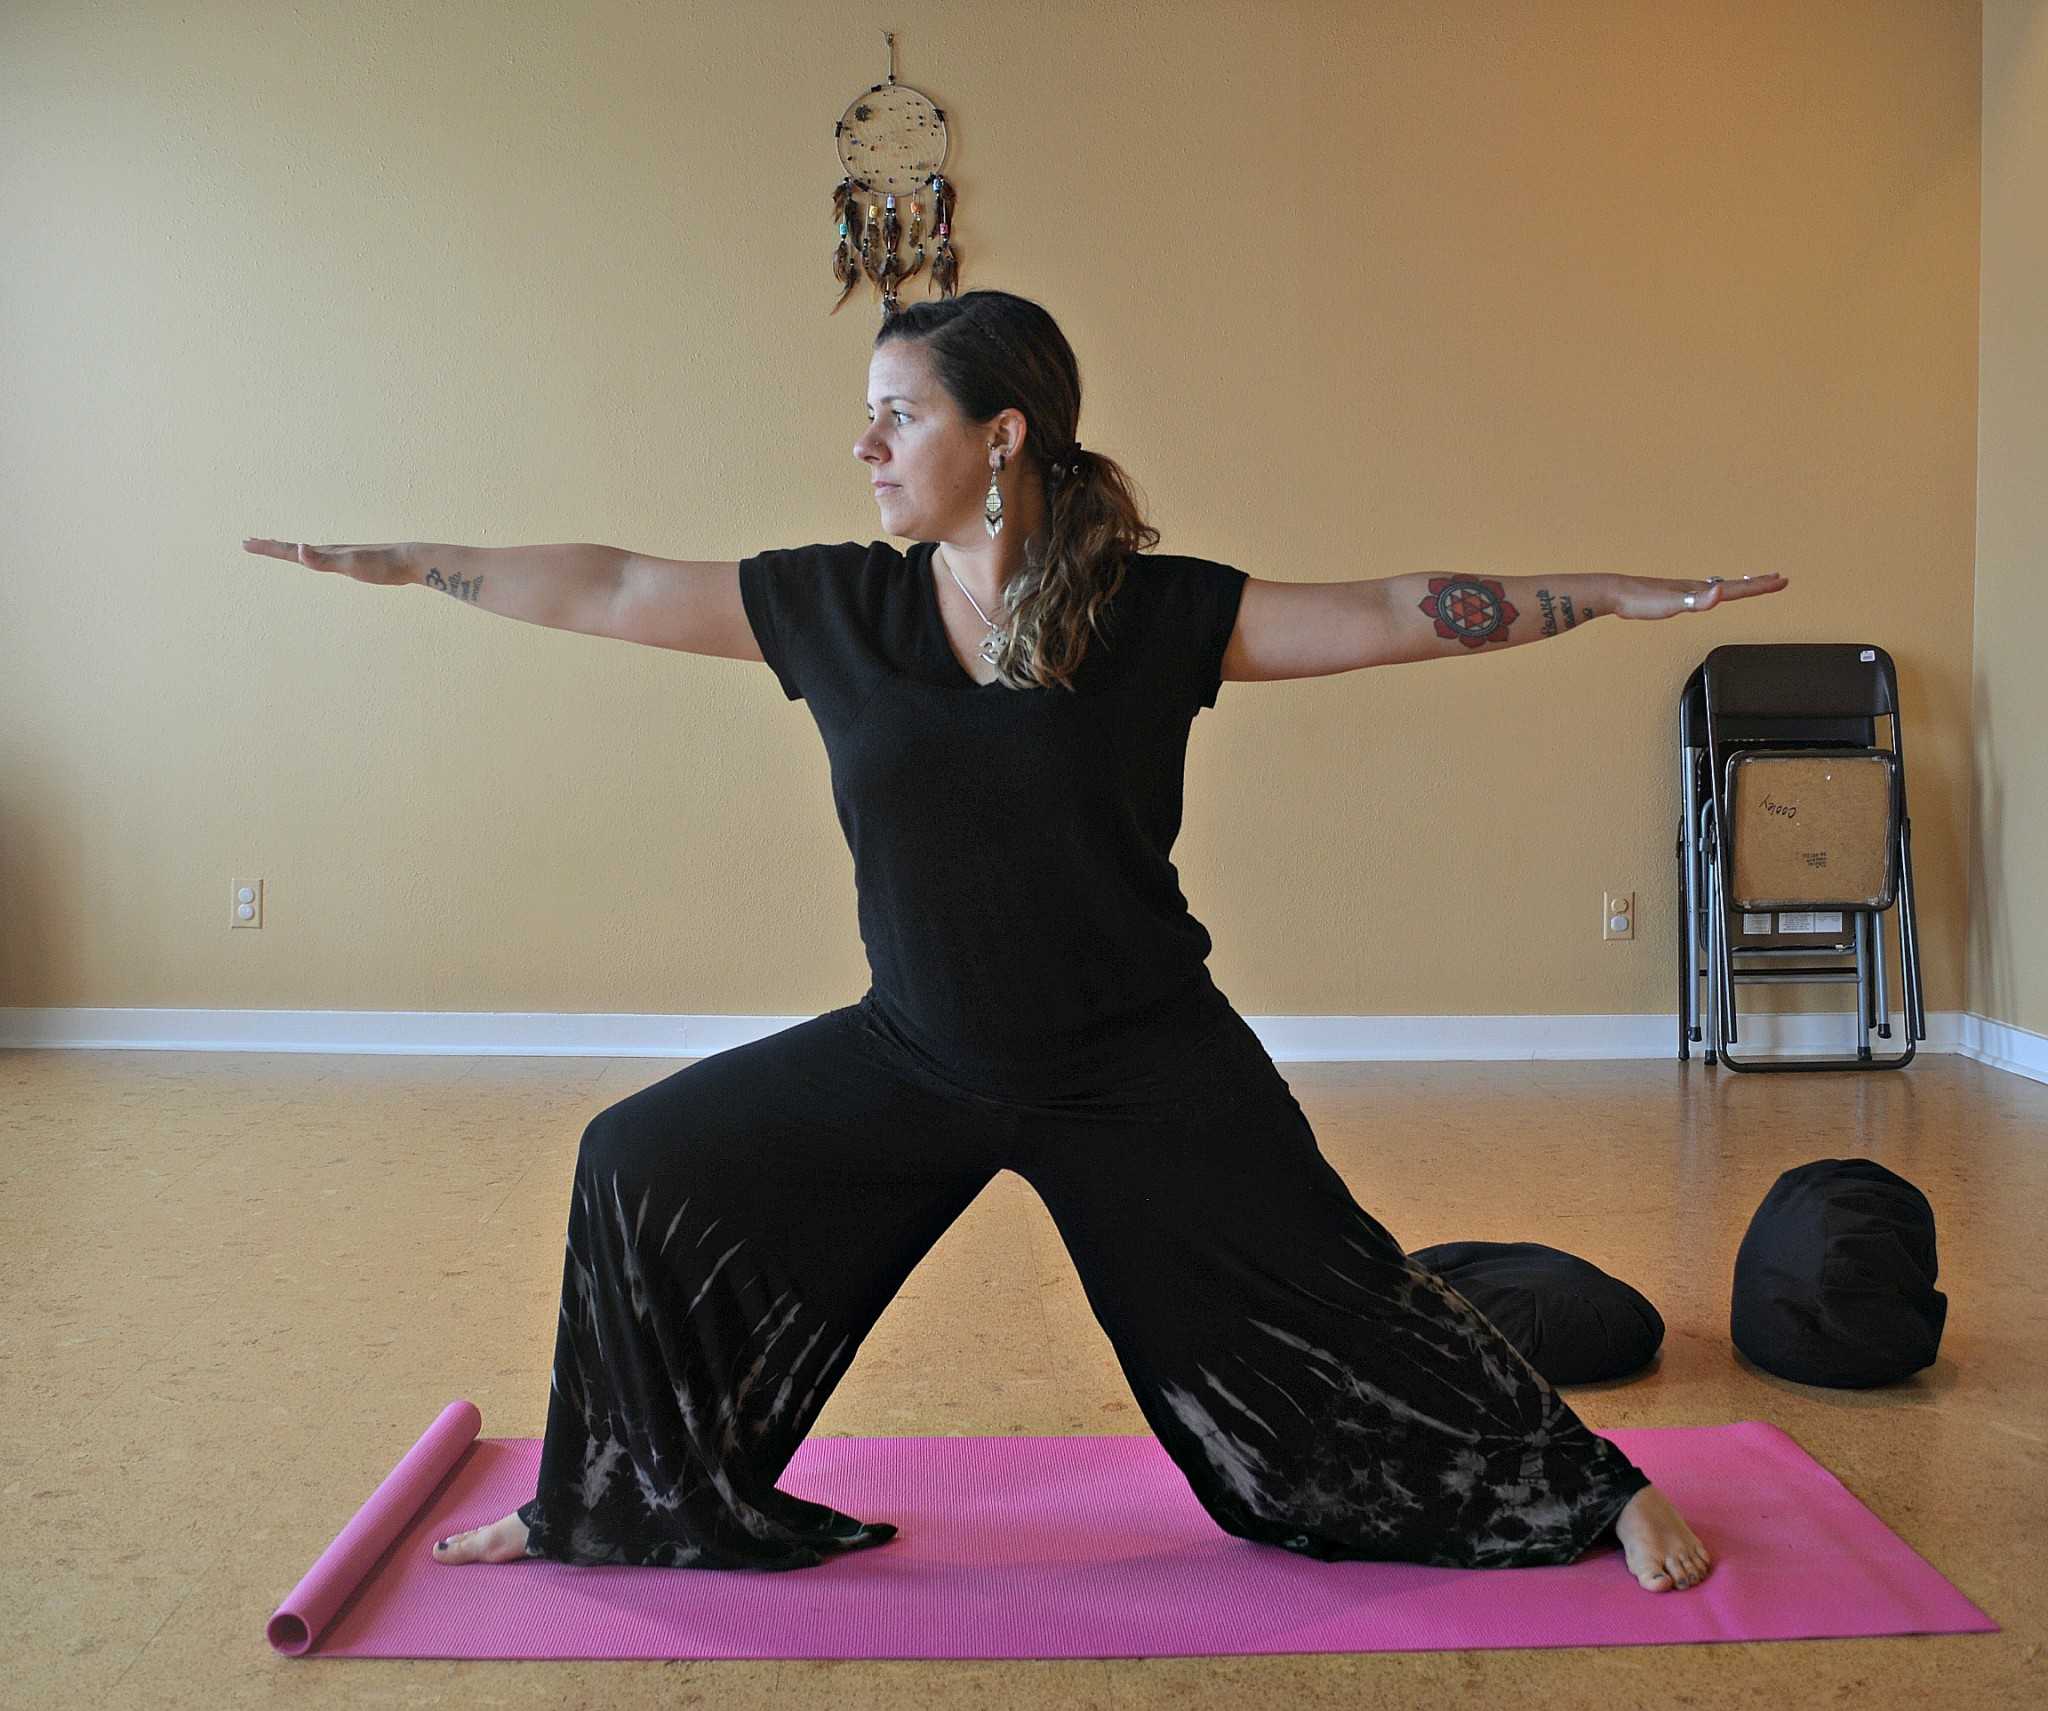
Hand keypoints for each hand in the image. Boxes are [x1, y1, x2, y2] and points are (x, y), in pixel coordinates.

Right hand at [242, 537, 416, 587]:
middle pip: (293, 548)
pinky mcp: (353, 562)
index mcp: (325, 553)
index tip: (246, 544)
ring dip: (289, 550)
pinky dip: (310, 557)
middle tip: (249, 542)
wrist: (410, 561)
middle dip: (270, 547)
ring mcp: (341, 556)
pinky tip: (314, 558)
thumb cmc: (382, 565)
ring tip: (277, 547)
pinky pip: (323, 558)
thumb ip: (324, 560)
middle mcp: (330, 552)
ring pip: (307, 552)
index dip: (267, 548)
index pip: (289, 550)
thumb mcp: (351, 565)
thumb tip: (299, 549)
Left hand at [1610, 573, 1788, 619]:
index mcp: (1699, 591)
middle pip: (1733, 585)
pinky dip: (1715, 593)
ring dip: (1739, 586)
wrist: (1615, 593)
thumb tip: (1720, 593)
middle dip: (1758, 584)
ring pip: (1719, 587)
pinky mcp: (1672, 596)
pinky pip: (1702, 594)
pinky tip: (1712, 594)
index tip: (1783, 581)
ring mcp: (1684, 591)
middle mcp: (1695, 588)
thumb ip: (1697, 601)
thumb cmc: (1641, 600)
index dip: (1761, 587)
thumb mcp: (1672, 604)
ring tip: (1752, 583)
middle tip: (1779, 579)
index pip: (1737, 589)